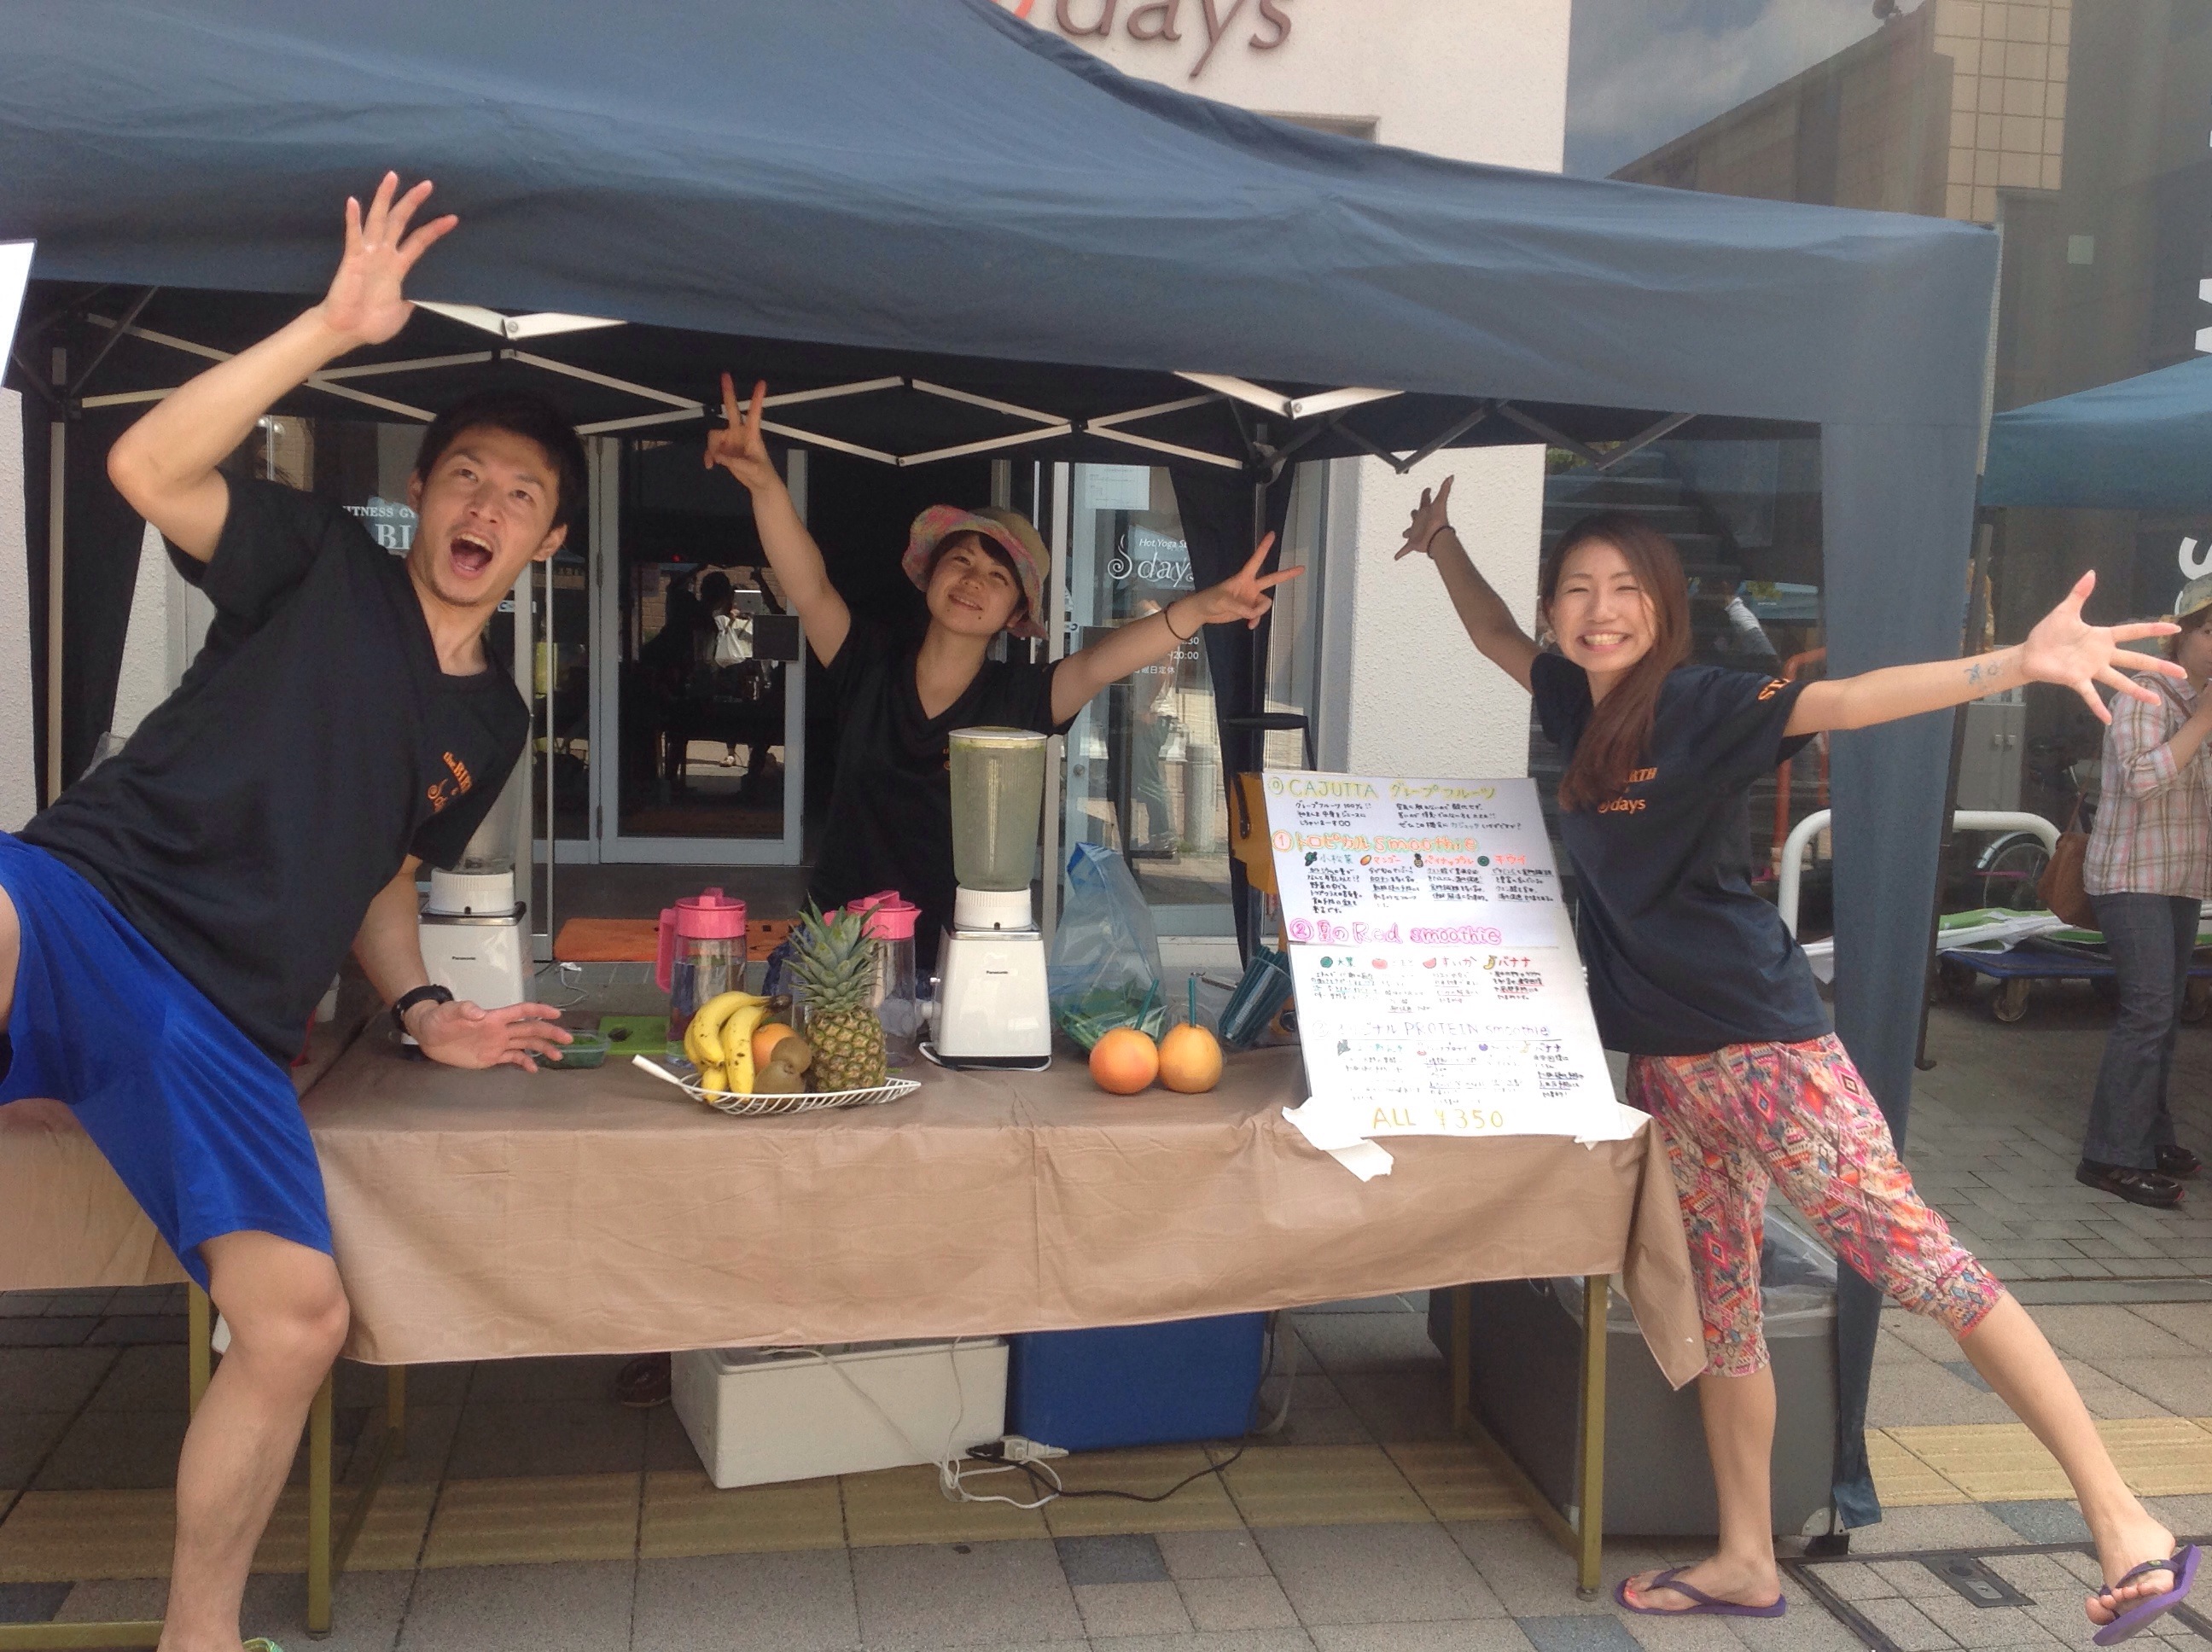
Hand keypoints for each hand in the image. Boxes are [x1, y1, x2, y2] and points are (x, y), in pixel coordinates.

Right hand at [315, 173, 456, 349]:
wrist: (348, 331)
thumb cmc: (371, 323)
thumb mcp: (402, 311)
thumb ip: (413, 298)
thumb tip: (426, 295)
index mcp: (397, 266)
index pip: (419, 241)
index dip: (434, 229)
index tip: (453, 218)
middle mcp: (383, 254)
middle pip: (400, 221)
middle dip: (413, 202)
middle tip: (428, 184)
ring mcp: (368, 254)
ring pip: (378, 220)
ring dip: (384, 198)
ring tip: (393, 177)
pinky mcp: (353, 259)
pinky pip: (353, 237)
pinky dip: (353, 220)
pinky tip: (353, 202)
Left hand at [410, 998, 572, 1072]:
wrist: (428, 1034)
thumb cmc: (438, 1019)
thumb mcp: (449, 1012)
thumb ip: (464, 1010)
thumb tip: (480, 1012)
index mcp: (494, 1018)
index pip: (522, 1012)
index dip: (539, 1012)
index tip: (557, 1015)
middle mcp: (500, 1030)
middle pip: (530, 1030)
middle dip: (550, 1033)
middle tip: (567, 1040)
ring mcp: (496, 1043)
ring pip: (525, 1045)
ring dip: (542, 1048)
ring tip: (558, 1056)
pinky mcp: (490, 1057)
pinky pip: (512, 1058)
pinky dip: (524, 1063)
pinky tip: (534, 1069)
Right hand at [704, 375, 781, 492]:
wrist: (759, 484)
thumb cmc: (762, 474)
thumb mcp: (752, 470)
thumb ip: (735, 462)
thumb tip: (719, 456)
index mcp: (752, 434)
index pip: (754, 413)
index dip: (757, 399)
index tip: (761, 383)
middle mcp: (739, 432)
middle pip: (731, 409)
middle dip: (728, 392)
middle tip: (725, 375)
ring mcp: (730, 440)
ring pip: (714, 435)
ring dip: (712, 447)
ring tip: (715, 460)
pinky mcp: (724, 449)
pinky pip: (711, 448)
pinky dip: (709, 456)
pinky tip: (710, 465)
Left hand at [1179, 534, 1302, 630]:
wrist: (1203, 612)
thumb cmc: (1209, 600)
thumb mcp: (1222, 601)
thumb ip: (1239, 607)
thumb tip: (1253, 615)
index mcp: (1244, 578)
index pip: (1256, 560)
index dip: (1264, 548)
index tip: (1272, 534)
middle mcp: (1250, 587)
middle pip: (1272, 579)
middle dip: (1287, 574)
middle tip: (1302, 568)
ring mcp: (1250, 599)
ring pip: (1265, 604)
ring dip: (1258, 612)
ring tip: (1246, 618)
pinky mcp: (1247, 610)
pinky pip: (1258, 615)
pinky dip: (1255, 621)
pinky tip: (1249, 626)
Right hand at [1394, 475, 1454, 559]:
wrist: (1437, 537)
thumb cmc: (1438, 520)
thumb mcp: (1440, 502)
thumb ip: (1445, 489)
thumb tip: (1451, 476)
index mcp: (1425, 511)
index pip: (1425, 500)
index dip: (1426, 494)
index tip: (1428, 489)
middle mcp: (1420, 521)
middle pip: (1416, 515)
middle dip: (1415, 514)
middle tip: (1414, 512)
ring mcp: (1416, 532)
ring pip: (1409, 532)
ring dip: (1407, 533)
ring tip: (1405, 534)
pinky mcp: (1413, 543)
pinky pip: (1405, 549)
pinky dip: (1400, 553)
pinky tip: (1396, 558)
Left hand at [2019, 571, 2181, 721]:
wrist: (2029, 652)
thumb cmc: (2048, 633)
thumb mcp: (2065, 610)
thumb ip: (2080, 593)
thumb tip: (2091, 572)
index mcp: (2101, 637)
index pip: (2133, 631)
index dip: (2153, 628)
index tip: (2175, 627)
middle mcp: (2101, 655)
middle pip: (2136, 659)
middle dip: (2159, 666)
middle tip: (2182, 673)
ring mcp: (2091, 669)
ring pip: (2119, 680)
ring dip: (2137, 691)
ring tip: (2157, 702)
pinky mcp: (2076, 680)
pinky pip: (2089, 695)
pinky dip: (2098, 707)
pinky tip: (2108, 719)